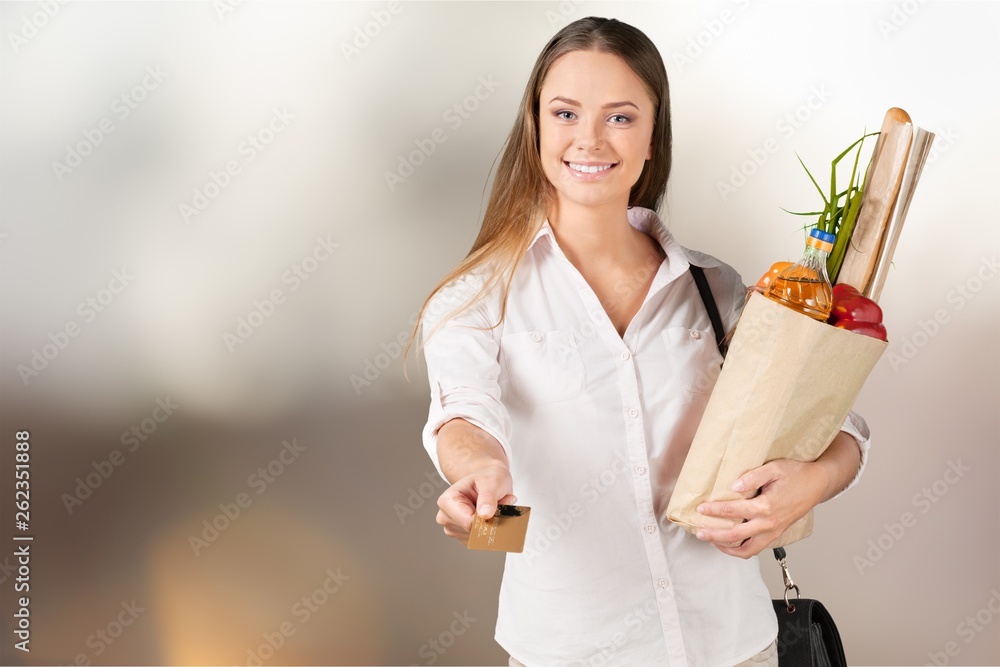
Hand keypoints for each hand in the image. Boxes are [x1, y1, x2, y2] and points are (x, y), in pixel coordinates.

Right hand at [435, 461, 515, 545]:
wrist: (488, 481)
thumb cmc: (488, 478)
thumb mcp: (491, 481)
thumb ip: (488, 497)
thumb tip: (485, 515)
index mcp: (447, 501)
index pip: (469, 523)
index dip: (487, 518)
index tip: (498, 505)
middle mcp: (445, 517)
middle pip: (473, 532)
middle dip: (490, 521)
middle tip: (498, 504)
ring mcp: (453, 529)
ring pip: (478, 538)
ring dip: (491, 525)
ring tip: (493, 508)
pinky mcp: (463, 537)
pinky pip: (480, 541)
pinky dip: (489, 530)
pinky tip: (489, 516)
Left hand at [694, 459, 826, 557]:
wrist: (817, 484)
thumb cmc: (796, 474)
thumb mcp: (774, 468)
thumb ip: (753, 477)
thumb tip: (734, 486)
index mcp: (766, 506)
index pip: (733, 511)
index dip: (714, 511)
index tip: (700, 509)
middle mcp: (769, 523)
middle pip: (735, 536)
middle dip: (714, 535)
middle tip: (699, 532)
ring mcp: (773, 531)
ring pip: (747, 550)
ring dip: (727, 548)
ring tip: (712, 541)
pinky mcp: (776, 534)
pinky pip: (756, 549)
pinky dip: (741, 550)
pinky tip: (730, 543)